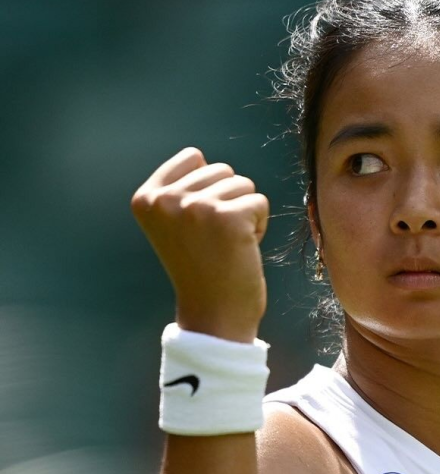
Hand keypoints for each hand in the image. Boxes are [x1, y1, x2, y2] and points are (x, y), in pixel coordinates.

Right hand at [131, 146, 269, 341]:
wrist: (214, 317)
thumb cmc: (202, 270)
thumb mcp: (175, 224)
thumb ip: (180, 190)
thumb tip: (201, 158)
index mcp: (146, 198)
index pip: (192, 156)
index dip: (208, 189)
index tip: (198, 227)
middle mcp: (166, 199)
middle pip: (220, 169)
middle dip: (227, 202)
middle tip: (215, 241)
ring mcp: (196, 207)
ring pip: (243, 184)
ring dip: (244, 215)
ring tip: (227, 246)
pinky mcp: (228, 218)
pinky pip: (259, 202)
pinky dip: (258, 227)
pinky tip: (241, 251)